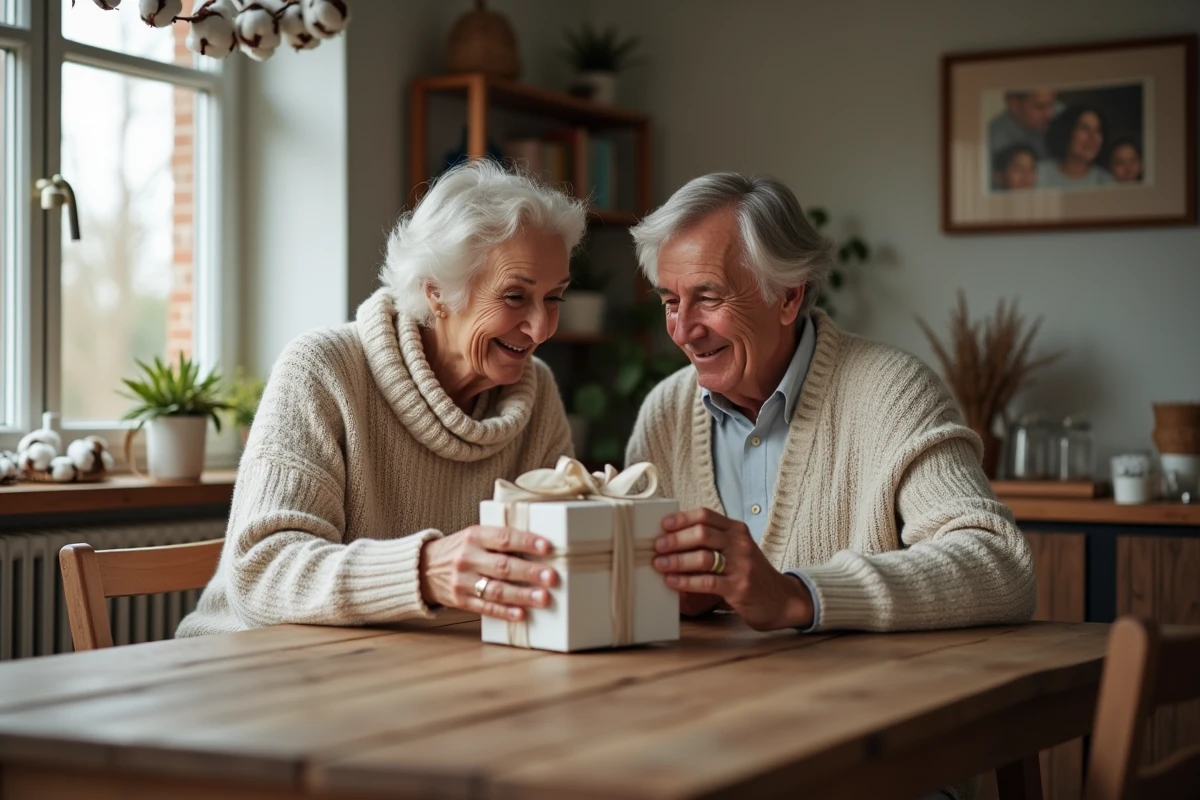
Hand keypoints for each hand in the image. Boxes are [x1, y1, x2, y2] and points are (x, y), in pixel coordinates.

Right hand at [419, 525, 557, 620]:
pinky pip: (485, 607)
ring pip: (496, 589)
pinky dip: (504, 611)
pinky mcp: (461, 600)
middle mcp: (467, 558)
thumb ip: (500, 540)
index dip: (526, 542)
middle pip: (503, 566)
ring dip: (522, 595)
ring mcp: (462, 581)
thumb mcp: (475, 536)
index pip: (504, 537)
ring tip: (542, 598)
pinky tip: (521, 614)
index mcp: (474, 536)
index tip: (547, 548)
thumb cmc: (460, 549)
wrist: (423, 568)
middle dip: (530, 572)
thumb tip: (539, 549)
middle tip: (552, 577)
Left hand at [651, 508, 813, 630]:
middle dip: (675, 539)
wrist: (782, 600)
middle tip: (656, 547)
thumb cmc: (751, 574)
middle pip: (701, 533)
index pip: (705, 515)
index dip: (681, 518)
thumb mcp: (737, 550)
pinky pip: (707, 582)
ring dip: (676, 561)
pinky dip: (686, 581)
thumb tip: (673, 538)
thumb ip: (713, 542)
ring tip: (659, 565)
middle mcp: (740, 544)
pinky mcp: (739, 588)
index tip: (663, 525)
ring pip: (703, 557)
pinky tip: (672, 582)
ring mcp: (741, 565)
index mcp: (737, 530)